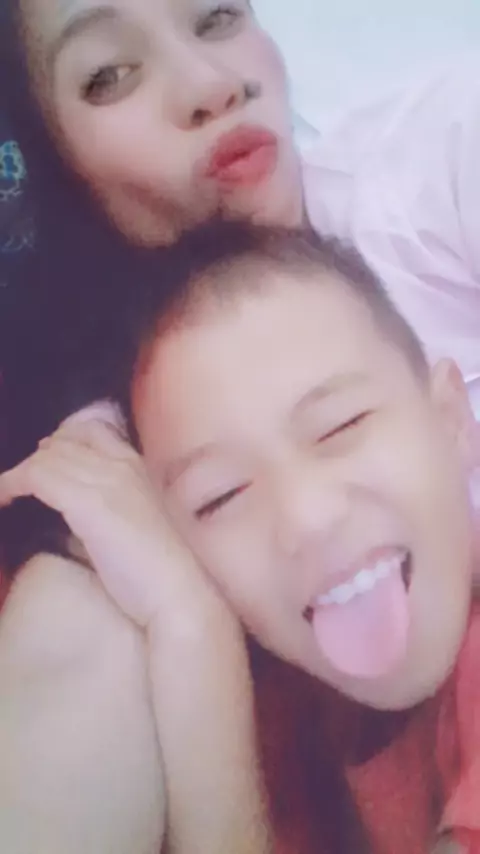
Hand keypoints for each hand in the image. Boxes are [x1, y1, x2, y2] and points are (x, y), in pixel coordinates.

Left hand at [0, 403, 226, 630]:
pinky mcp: (88, 501)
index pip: (89, 430)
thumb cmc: (156, 570)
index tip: (43, 467)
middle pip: (62, 441)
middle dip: (35, 461)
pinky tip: (2, 500)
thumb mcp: (132, 523)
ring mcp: (106, 479)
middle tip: (16, 487)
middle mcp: (120, 463)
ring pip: (45, 457)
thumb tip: (68, 509)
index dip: (60, 443)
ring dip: (18, 475)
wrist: (175, 590)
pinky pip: (35, 477)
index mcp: (136, 465)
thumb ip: (104, 506)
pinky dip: (10, 485)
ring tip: (4, 495)